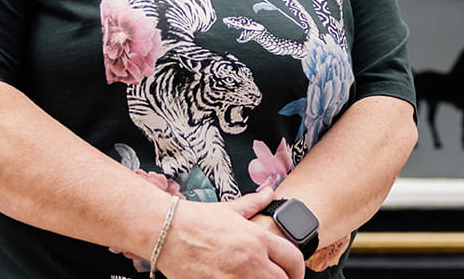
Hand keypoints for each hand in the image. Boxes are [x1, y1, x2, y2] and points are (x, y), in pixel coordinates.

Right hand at [157, 186, 304, 278]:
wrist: (166, 232)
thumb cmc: (195, 220)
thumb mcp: (229, 209)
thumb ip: (254, 203)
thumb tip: (269, 193)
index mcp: (258, 238)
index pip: (293, 258)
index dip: (298, 270)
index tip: (293, 275)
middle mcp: (252, 260)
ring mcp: (236, 278)